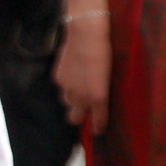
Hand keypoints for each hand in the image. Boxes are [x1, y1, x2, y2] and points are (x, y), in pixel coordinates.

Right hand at [54, 18, 110, 133]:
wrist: (86, 34)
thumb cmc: (104, 52)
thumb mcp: (108, 75)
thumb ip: (101, 92)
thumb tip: (98, 99)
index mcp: (98, 97)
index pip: (97, 121)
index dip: (98, 127)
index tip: (98, 130)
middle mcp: (81, 97)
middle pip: (74, 119)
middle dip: (79, 117)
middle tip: (84, 110)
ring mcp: (67, 88)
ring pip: (67, 102)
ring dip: (72, 99)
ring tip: (79, 85)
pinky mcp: (57, 78)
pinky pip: (61, 87)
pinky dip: (66, 84)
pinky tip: (72, 72)